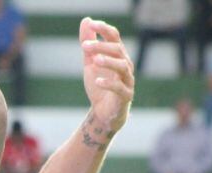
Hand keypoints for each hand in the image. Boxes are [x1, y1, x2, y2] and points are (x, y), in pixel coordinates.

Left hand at [80, 17, 133, 135]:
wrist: (103, 112)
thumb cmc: (100, 85)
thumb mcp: (90, 63)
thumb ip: (89, 45)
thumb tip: (86, 21)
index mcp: (118, 56)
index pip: (115, 37)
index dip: (104, 30)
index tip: (91, 24)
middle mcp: (125, 65)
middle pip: (118, 51)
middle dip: (101, 46)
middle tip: (84, 46)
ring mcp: (127, 80)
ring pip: (122, 67)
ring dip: (109, 62)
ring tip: (94, 60)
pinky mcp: (126, 96)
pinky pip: (120, 88)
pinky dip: (109, 84)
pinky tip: (98, 81)